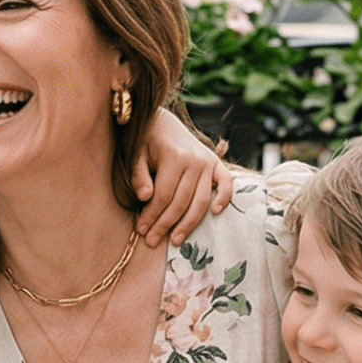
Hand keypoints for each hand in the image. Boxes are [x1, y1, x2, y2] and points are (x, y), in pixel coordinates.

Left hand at [133, 109, 238, 246]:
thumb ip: (139, 175)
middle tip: (152, 240)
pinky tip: (215, 213)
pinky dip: (224, 197)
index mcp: (174, 156)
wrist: (163, 121)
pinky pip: (225, 183)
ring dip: (188, 223)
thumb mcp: (136, 154)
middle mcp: (195, 160)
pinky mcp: (216, 163)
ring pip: (200, 200)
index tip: (141, 229)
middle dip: (165, 224)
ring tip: (175, 239)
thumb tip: (145, 197)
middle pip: (181, 202)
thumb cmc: (146, 140)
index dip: (152, 215)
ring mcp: (208, 162)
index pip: (164, 195)